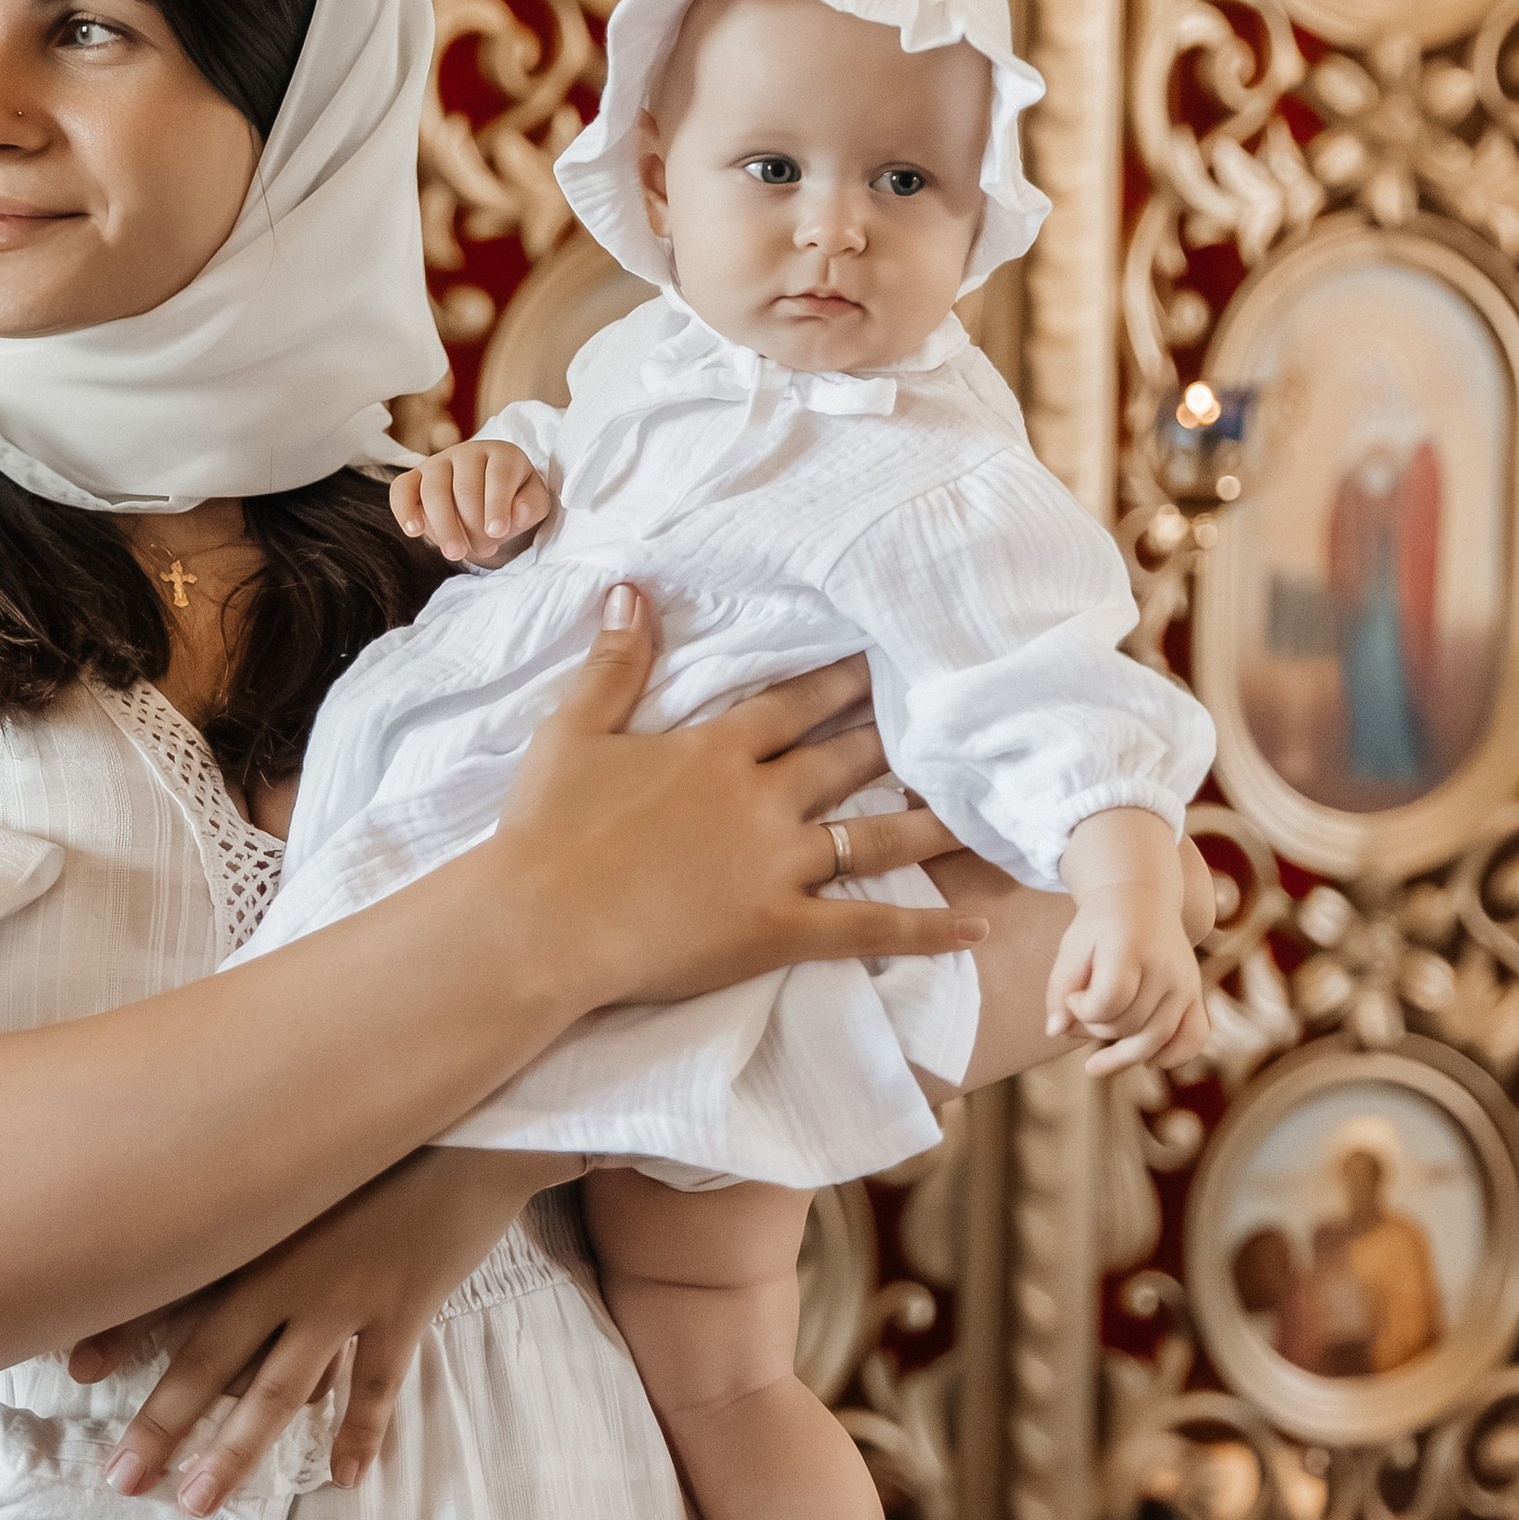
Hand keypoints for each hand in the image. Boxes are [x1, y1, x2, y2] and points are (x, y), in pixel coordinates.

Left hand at [69, 1147, 571, 1514]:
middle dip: (163, 1422)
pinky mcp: (405, 1309)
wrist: (468, 1127)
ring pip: (284, 1387)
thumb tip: (192, 1220)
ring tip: (198, 1500)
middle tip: (120, 1480)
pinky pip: (379, 1385)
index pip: (175, 1289)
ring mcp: (349, 1295)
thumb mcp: (305, 1165)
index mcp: (257, 1232)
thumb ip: (255, 1199)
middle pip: (213, 1359)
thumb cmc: (375, 1145)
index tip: (72, 1371)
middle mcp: (291, 1271)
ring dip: (238, 1448)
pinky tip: (344, 1479)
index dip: (123, 1329)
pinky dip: (362, 1434)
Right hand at [392, 437, 553, 563]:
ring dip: (444, 525)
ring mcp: (438, 463)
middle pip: (464, 486)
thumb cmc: (514, 501)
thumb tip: (517, 512)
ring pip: (433, 489)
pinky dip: (404, 509)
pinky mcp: (415, 477)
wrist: (489, 498)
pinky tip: (414, 531)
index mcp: (502, 454)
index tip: (497, 532)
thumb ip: (532, 505)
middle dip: (473, 524)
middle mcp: (468, 452)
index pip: (498, 475)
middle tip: (484, 549)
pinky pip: (401, 488)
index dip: (497, 504)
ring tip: (455, 553)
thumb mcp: (534, 503)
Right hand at [488, 594, 985, 1021]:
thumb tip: (633, 589)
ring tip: (979, 808)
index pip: (795, 703)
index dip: (842, 679)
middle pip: (847, 758)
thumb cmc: (546, 828)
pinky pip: (868, 929)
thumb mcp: (571, 731)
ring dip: (932, 822)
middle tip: (952, 719)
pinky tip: (976, 926)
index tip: (887, 656)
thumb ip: (614, 663)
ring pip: (877, 836)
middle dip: (897, 735)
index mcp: (715, 750)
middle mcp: (761, 799)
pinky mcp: (780, 929)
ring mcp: (778, 867)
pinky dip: (926, 930)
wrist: (539, 923)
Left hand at [1046, 884, 1209, 1078]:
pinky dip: (1172, 1056)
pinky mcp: (1196, 994)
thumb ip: (1060, 987)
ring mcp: (1186, 982)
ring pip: (1155, 1038)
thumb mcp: (1072, 945)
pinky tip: (1146, 1060)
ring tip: (1097, 1061)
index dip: (1082, 1009)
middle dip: (1096, 1028)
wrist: (1142, 898)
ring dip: (1123, 1053)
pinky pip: (1194, 1037)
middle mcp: (1165, 966)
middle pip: (1128, 1024)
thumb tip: (1054, 1032)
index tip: (1073, 997)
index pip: (1106, 1002)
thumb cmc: (1100, 925)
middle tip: (1083, 1014)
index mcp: (1130, 947)